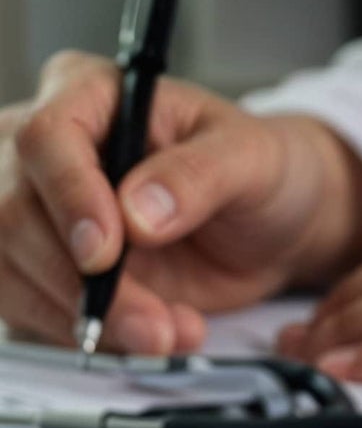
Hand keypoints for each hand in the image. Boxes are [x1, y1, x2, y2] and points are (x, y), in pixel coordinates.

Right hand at [0, 50, 361, 354]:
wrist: (271, 226)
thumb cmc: (260, 170)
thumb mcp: (252, 159)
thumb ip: (198, 174)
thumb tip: (137, 210)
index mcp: (92, 93)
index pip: (48, 137)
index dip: (69, 197)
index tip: (105, 252)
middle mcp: (50, 149)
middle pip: (15, 214)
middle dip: (81, 283)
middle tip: (153, 322)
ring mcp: (37, 210)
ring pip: (13, 271)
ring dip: (90, 318)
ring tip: (168, 331)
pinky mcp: (41, 267)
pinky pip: (31, 309)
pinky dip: (88, 334)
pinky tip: (149, 333)